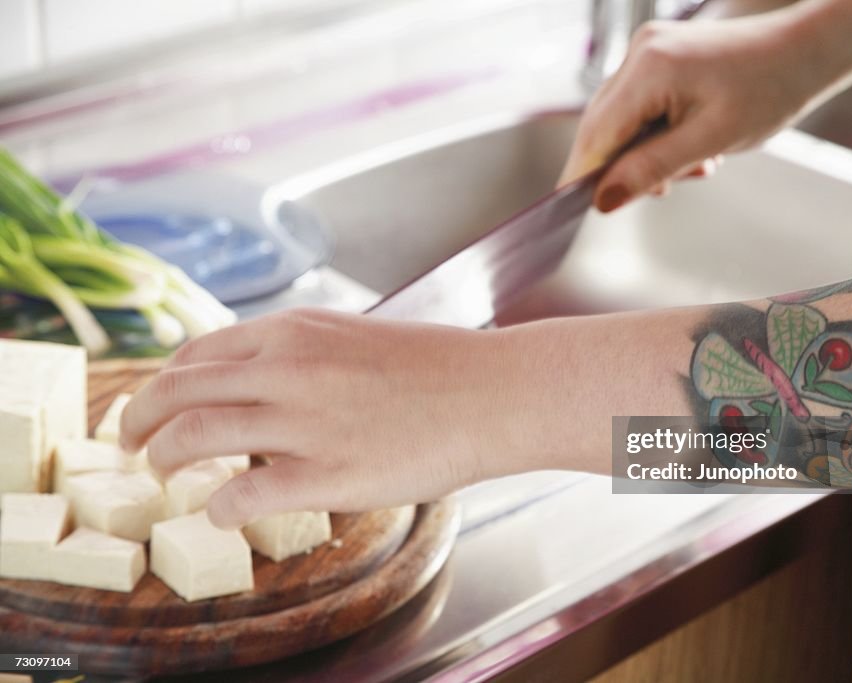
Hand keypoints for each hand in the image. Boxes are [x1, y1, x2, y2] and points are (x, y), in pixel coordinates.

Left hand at [118, 309, 510, 527]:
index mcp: (294, 331)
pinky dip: (218, 507)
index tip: (157, 402)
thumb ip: (301, 354)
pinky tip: (222, 512)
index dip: (165, 382)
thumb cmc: (437, 367)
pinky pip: (242, 495)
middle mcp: (287, 368)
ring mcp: (303, 421)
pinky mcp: (326, 475)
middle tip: (130, 443)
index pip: (197, 353)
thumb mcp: (356, 337)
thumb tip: (262, 381)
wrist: (493, 393)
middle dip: (140, 419)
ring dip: (164, 460)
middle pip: (178, 391)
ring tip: (162, 475)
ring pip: (194, 438)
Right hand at [560, 0, 851, 210]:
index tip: (572, 208)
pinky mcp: (659, 56)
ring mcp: (648, 50)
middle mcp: (640, 52)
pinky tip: (690, 148)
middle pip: (602, 125)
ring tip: (695, 167)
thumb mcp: (709, 142)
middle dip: (620, 166)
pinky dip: (655, 134)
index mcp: (650, 68)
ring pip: (620, 119)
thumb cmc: (770, 89)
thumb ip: (651, 169)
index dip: (583, 174)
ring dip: (645, 152)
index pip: (597, 133)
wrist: (806, 52)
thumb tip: (604, 199)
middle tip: (655, 193)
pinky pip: (638, 105)